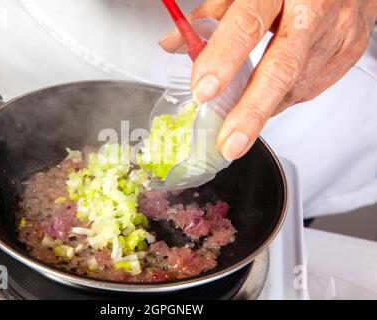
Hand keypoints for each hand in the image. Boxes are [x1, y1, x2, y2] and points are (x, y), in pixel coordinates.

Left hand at [160, 0, 376, 160]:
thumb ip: (212, 15)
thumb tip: (174, 43)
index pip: (246, 25)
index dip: (223, 60)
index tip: (203, 91)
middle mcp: (311, 12)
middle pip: (280, 69)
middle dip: (251, 112)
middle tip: (229, 142)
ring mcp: (335, 33)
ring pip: (296, 86)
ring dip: (263, 110)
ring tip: (240, 125)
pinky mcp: (348, 52)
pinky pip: (310, 88)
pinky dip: (283, 99)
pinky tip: (269, 99)